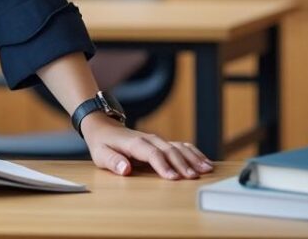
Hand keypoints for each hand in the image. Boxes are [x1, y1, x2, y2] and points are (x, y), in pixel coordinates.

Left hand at [79, 114, 213, 179]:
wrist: (104, 128)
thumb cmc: (102, 144)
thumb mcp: (100, 154)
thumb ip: (112, 161)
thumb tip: (125, 169)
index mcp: (134, 143)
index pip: (152, 154)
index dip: (163, 165)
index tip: (173, 178)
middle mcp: (149, 139)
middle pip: (169, 150)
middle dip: (182, 164)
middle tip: (194, 178)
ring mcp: (157, 140)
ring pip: (178, 147)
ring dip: (193, 158)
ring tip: (206, 169)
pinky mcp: (161, 143)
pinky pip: (181, 146)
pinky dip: (194, 153)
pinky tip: (205, 162)